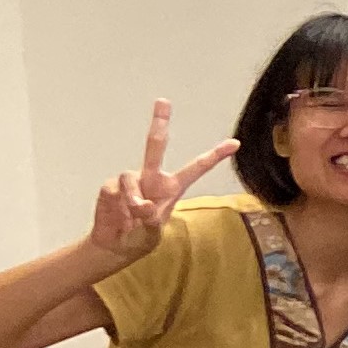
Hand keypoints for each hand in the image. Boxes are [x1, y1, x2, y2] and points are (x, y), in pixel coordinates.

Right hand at [93, 99, 236, 264]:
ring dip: (132, 200)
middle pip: (155, 146)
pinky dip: (118, 206)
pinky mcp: (112, 185)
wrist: (115, 246)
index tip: (235, 143)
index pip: (197, 169)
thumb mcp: (153, 234)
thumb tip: (143, 205)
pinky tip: (119, 216)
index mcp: (172, 188)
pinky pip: (115, 190)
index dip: (215, 156)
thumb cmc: (141, 237)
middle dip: (159, 123)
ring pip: (131, 178)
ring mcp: (131, 180)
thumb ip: (151, 219)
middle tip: (163, 101)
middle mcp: (152, 178)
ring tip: (132, 218)